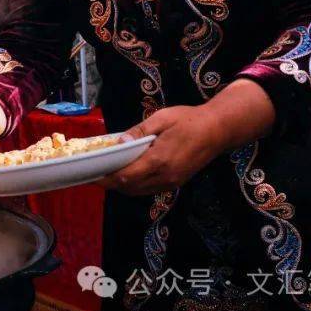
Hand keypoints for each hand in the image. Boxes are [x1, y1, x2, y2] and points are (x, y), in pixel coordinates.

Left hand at [98, 80, 274, 195]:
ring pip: (139, 191)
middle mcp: (165, 176)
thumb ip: (139, 131)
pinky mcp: (176, 182)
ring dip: (122, 186)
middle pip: (130, 188)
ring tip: (108, 173)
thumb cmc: (189, 120)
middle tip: (95, 173)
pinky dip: (135, 185)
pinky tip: (128, 173)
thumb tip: (119, 142)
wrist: (219, 129)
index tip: (91, 174)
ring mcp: (172, 182)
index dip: (107, 178)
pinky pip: (150, 189)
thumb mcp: (161, 118)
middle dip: (111, 183)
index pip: (126, 176)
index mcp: (159, 160)